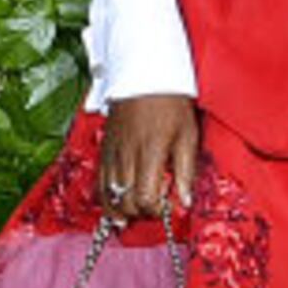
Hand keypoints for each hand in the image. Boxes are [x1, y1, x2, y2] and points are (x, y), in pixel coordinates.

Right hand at [98, 93, 199, 220]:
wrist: (143, 75)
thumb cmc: (169, 103)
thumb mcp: (188, 136)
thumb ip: (186, 171)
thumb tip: (186, 201)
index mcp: (150, 154)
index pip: (146, 199)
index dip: (157, 210)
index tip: (166, 207)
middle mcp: (127, 157)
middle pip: (126, 203)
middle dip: (141, 213)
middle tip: (154, 207)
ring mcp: (112, 155)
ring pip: (109, 197)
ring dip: (122, 210)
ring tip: (135, 210)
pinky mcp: (104, 151)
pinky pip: (99, 184)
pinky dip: (107, 198)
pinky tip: (118, 202)